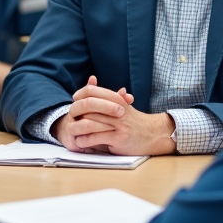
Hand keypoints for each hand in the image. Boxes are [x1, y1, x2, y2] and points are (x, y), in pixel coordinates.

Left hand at [55, 76, 175, 155]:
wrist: (154, 134)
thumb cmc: (134, 120)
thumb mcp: (122, 104)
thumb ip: (106, 95)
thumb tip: (90, 80)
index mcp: (116, 99)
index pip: (92, 91)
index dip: (80, 95)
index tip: (74, 101)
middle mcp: (117, 110)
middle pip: (88, 108)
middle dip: (76, 114)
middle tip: (69, 119)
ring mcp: (118, 125)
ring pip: (89, 123)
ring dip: (77, 129)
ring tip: (72, 132)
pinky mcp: (119, 139)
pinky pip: (95, 138)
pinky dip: (84, 141)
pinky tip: (81, 142)